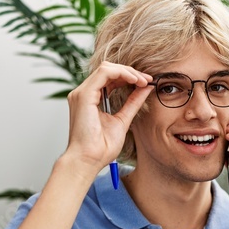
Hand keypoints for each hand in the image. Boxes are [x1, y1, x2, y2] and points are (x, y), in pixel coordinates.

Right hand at [61, 62, 152, 180]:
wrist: (88, 161)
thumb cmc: (101, 148)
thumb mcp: (123, 120)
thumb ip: (132, 103)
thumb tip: (145, 88)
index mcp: (90, 99)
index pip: (109, 79)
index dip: (128, 77)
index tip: (146, 83)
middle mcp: (83, 94)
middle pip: (108, 70)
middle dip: (130, 72)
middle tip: (147, 80)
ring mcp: (81, 93)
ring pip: (106, 68)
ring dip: (127, 71)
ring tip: (143, 80)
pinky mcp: (84, 95)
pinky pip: (104, 73)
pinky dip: (121, 73)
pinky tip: (134, 80)